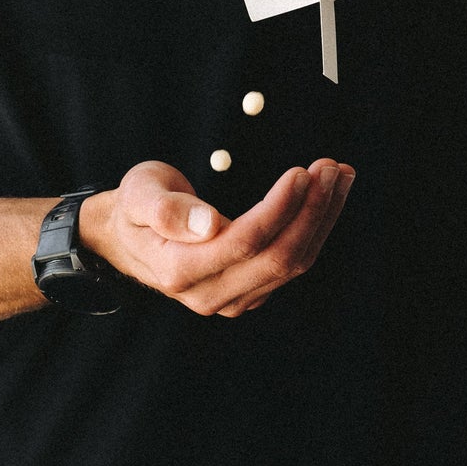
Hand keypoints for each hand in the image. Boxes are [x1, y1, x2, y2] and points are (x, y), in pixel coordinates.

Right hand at [80, 158, 354, 317]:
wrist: (128, 237)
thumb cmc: (134, 207)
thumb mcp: (137, 193)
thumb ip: (165, 208)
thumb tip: (208, 224)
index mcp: (180, 269)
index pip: (245, 241)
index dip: (280, 207)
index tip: (302, 171)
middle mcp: (209, 294)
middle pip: (278, 257)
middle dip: (312, 210)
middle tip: (331, 167)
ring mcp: (232, 298)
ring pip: (292, 263)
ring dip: (322, 217)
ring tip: (339, 175)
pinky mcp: (249, 292)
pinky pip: (291, 264)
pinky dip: (314, 229)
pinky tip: (327, 197)